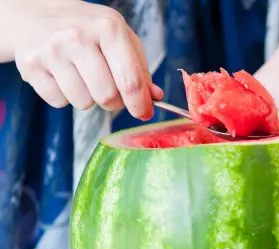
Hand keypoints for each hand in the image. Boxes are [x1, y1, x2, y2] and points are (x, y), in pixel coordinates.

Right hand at [8, 0, 162, 119]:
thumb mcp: (120, 38)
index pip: (130, 80)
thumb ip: (141, 69)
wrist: (36, 14)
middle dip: (114, 102)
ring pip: (84, 103)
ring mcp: (52, 51)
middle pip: (108, 97)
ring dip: (88, 98)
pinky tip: (62, 75)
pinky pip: (59, 102)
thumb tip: (154, 97)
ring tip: (82, 76)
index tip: (144, 113)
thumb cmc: (88, 29)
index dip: (140, 104)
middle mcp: (78, 37)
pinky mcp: (31, 66)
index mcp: (108, 28)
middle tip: (109, 90)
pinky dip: (65, 96)